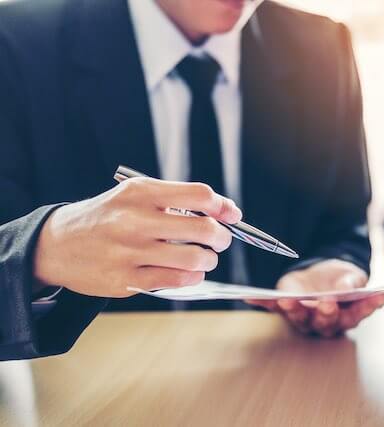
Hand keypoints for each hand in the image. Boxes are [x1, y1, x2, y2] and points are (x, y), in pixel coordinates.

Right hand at [34, 177, 241, 297]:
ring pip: (194, 258)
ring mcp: (130, 252)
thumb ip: (178, 199)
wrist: (57, 244)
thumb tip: (227, 210)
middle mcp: (135, 220)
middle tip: (220, 241)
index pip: (199, 194)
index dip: (223, 206)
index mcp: (141, 193)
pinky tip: (189, 272)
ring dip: (209, 260)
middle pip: (204, 229)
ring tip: (204, 258)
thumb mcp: (135, 195)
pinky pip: (176, 281)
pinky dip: (193, 277)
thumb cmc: (107, 217)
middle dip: (222, 237)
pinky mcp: (126, 280)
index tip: (230, 215)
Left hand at [247, 259, 383, 337]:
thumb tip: (349, 286)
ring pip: (301, 319)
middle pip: (328, 322)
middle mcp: (326, 321)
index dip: (368, 307)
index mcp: (348, 314)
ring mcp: (305, 316)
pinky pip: (273, 307)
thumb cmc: (340, 279)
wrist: (321, 274)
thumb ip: (352, 281)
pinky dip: (262, 302)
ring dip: (295, 311)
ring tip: (290, 301)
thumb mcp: (350, 274)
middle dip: (327, 312)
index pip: (359, 313)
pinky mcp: (287, 307)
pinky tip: (250, 297)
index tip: (378, 296)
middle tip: (328, 302)